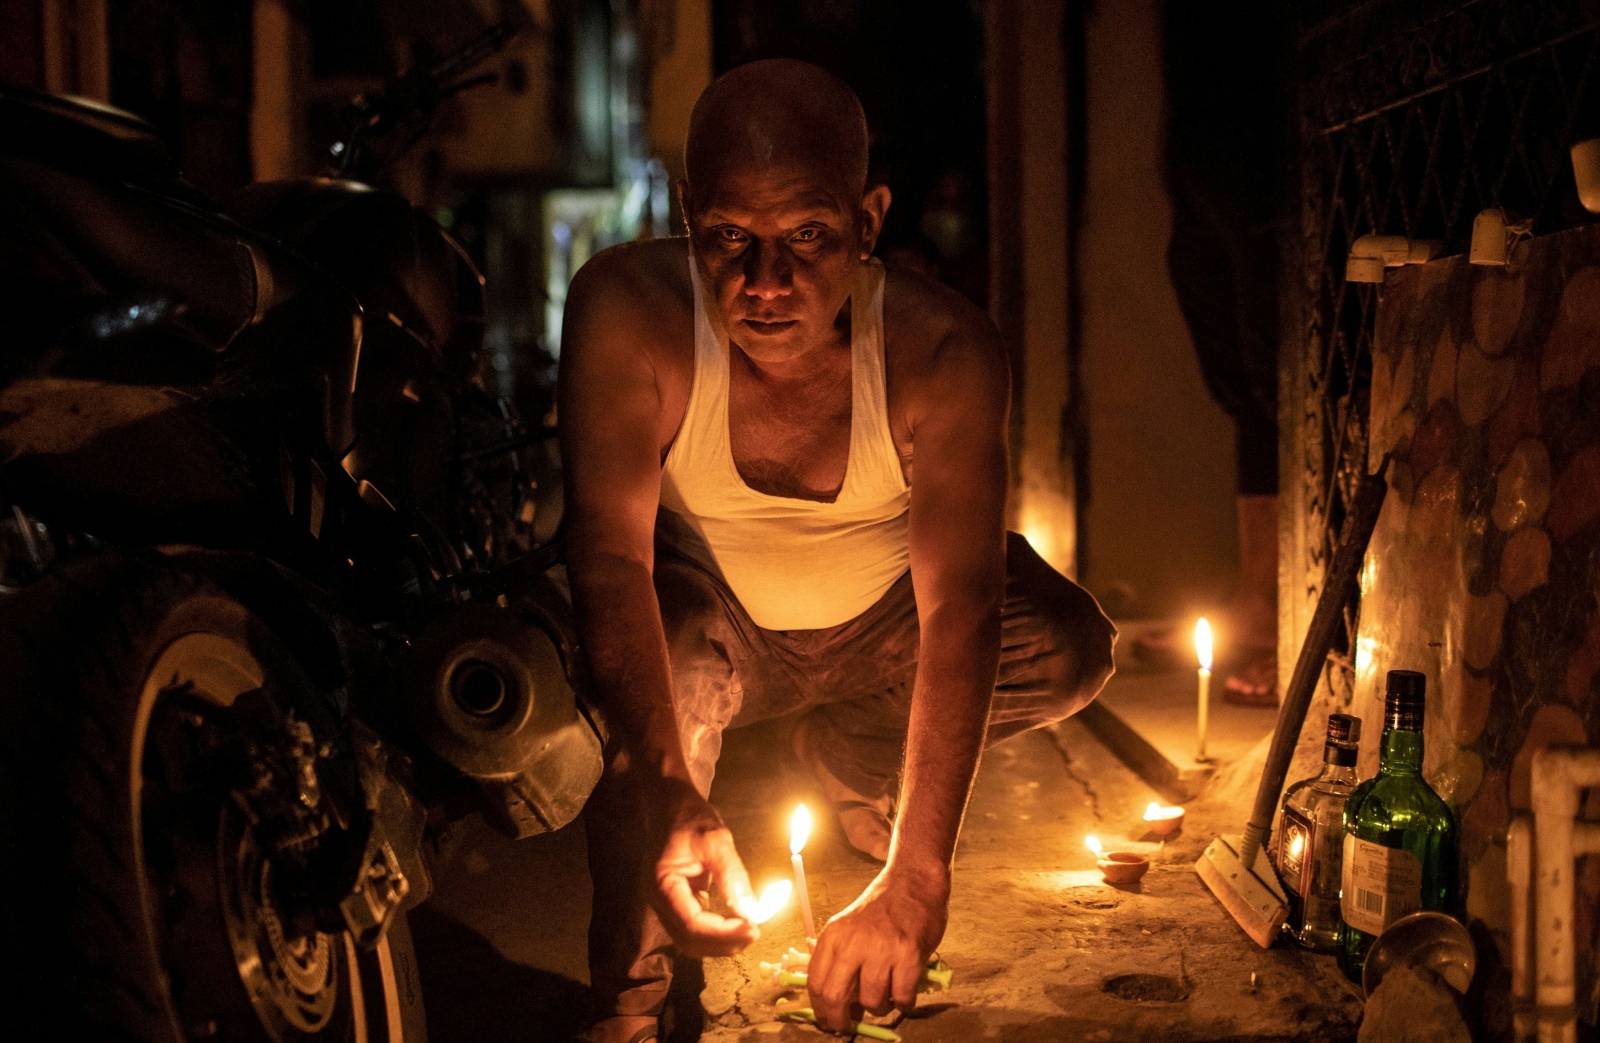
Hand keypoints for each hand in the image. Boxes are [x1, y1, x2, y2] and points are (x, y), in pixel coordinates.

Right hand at [647, 782, 758, 956]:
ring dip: (720, 941)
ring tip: (750, 930)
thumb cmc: (690, 817)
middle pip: (689, 940)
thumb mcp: (716, 840)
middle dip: (723, 943)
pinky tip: (737, 922)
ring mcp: (666, 903)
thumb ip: (732, 876)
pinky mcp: (677, 901)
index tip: (753, 927)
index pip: (691, 926)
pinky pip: (695, 926)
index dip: (723, 933)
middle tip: (756, 932)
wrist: (671, 804)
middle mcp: (659, 901)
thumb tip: (752, 911)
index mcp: (662, 886)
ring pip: (691, 939)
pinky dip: (716, 930)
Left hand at [806, 863, 948, 1030]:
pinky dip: (904, 1004)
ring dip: (879, 1010)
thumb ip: (838, 960)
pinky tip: (905, 994)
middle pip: (835, 997)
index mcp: (834, 935)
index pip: (815, 983)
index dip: (820, 1010)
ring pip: (872, 1002)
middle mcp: (853, 942)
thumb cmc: (881, 909)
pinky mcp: (909, 954)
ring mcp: (882, 948)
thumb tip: (834, 1004)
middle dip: (840, 1020)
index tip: (828, 1021)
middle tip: (848, 1027)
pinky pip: (902, 998)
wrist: (913, 884)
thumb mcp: (848, 927)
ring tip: (885, 999)